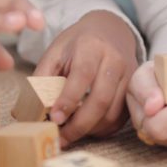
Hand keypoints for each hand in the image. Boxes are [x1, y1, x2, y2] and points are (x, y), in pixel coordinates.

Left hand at [33, 10, 138, 146]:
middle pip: (100, 99)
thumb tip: (33, 108)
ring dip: (90, 130)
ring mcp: (128, 76)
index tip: (54, 118)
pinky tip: (87, 129)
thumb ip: (44, 76)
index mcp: (91, 46)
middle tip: (61, 137)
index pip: (82, 75)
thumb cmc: (78, 43)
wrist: (110, 29)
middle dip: (79, 124)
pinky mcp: (133, 91)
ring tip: (71, 134)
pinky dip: (103, 129)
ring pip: (112, 113)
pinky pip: (120, 118)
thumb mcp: (56, 50)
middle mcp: (114, 61)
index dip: (68, 100)